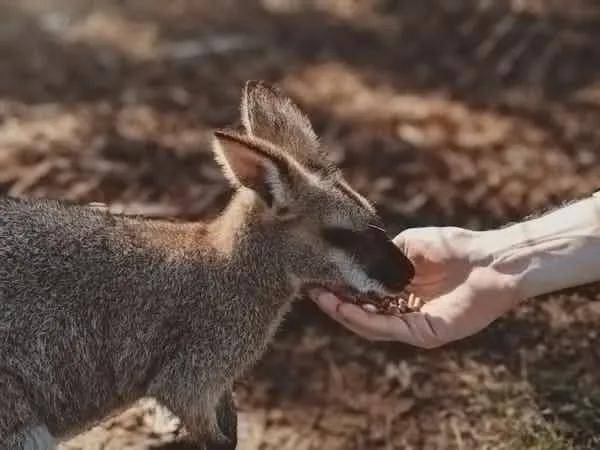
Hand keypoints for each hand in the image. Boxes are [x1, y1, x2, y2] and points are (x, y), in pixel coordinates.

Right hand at [310, 227, 521, 347]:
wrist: (490, 259)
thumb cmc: (455, 247)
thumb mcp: (409, 245)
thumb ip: (385, 255)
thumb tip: (358, 258)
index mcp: (403, 291)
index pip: (366, 296)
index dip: (342, 289)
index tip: (319, 278)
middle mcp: (405, 310)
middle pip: (363, 313)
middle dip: (336, 303)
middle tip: (312, 291)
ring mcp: (414, 324)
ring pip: (370, 324)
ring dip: (343, 313)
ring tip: (321, 298)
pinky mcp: (424, 333)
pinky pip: (387, 329)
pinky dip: (364, 319)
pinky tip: (344, 307)